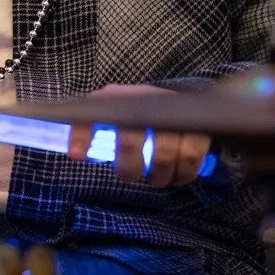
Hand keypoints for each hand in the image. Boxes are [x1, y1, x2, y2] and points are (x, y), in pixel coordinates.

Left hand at [65, 84, 212, 187]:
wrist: (183, 100)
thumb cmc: (141, 111)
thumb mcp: (114, 110)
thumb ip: (92, 127)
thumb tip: (76, 153)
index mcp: (121, 97)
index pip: (94, 114)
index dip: (82, 134)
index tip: (77, 156)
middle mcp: (148, 101)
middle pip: (131, 140)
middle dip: (129, 167)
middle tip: (129, 174)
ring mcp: (175, 114)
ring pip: (162, 155)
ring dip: (157, 175)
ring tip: (155, 178)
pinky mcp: (199, 128)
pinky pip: (190, 157)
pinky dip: (183, 173)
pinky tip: (177, 176)